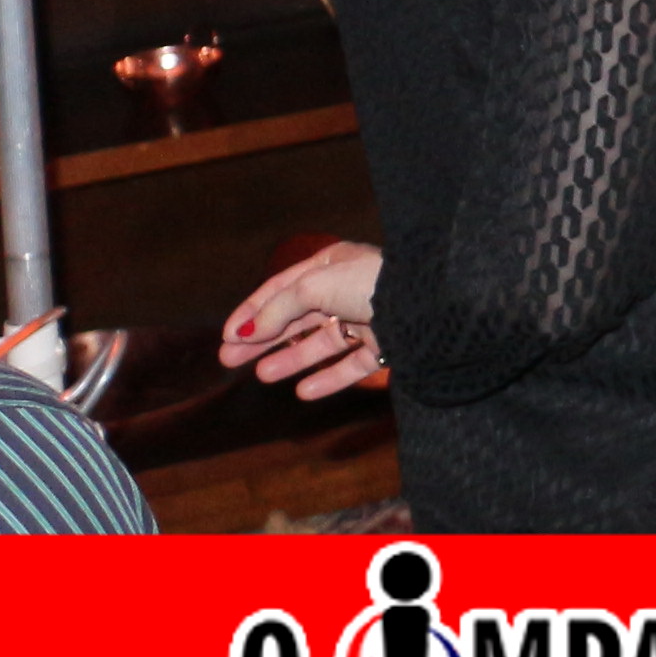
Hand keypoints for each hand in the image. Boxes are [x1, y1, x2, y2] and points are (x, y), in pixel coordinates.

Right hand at [221, 240, 386, 397]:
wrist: (428, 303)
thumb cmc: (368, 282)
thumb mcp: (313, 286)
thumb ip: (278, 309)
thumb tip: (245, 331)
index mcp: (333, 264)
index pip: (282, 288)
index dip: (252, 311)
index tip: (226, 336)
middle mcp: (350, 289)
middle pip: (298, 317)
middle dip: (264, 338)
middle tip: (229, 360)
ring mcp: (370, 317)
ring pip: (323, 342)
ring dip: (291, 358)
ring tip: (262, 376)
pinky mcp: (389, 345)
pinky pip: (353, 364)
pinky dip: (328, 378)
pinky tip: (303, 392)